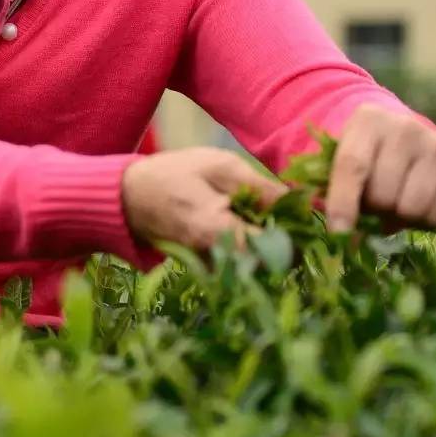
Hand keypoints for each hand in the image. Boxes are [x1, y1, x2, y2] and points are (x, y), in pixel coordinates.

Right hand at [121, 147, 287, 254]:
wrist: (128, 197)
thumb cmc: (174, 174)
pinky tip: (255, 231)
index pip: (274, 251)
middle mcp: (215, 258)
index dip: (297, 238)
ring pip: (256, 270)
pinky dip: (253, 254)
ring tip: (276, 225)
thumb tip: (301, 202)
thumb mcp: (218, 166)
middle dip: (288, 248)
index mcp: (219, 231)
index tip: (306, 222)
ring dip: (272, 251)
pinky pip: (240, 269)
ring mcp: (210, 268)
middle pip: (269, 267)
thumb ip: (260, 187)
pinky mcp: (207, 269)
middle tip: (296, 224)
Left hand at [321, 103, 435, 240]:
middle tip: (375, 205)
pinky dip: (426, 222)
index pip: (352, 165)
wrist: (405, 138)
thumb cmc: (367, 156)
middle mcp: (406, 127)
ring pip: (412, 208)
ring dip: (401, 218)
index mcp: (368, 120)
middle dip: (375, 210)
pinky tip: (420, 204)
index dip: (343, 203)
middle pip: (384, 194)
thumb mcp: (342, 162)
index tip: (339, 233)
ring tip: (396, 204)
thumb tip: (342, 237)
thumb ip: (334, 194)